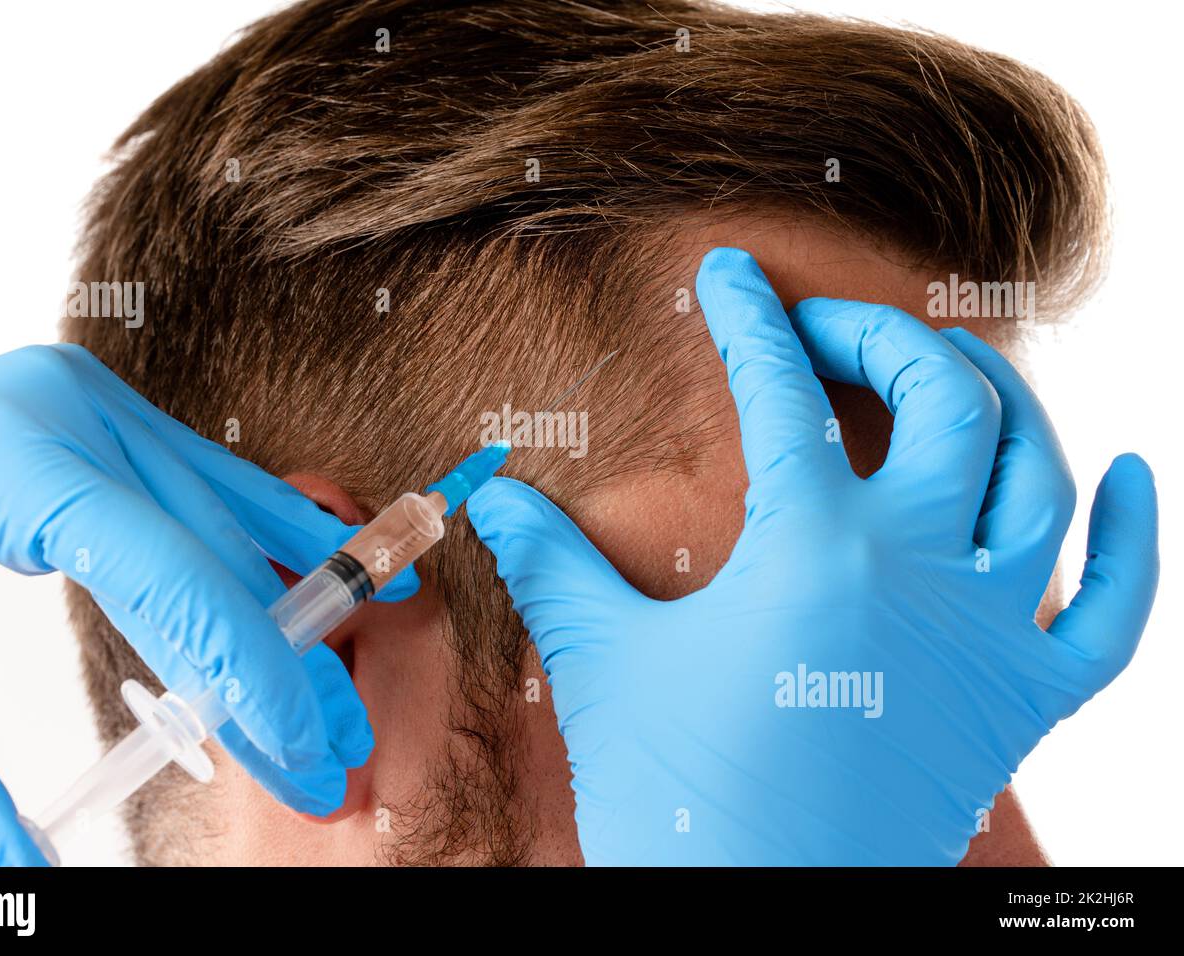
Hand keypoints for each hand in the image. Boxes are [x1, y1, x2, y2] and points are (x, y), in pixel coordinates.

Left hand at [0, 344, 416, 864]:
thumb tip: (17, 866)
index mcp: (19, 465)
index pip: (172, 577)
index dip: (250, 669)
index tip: (297, 746)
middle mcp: (76, 418)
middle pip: (217, 557)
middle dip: (282, 666)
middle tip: (328, 751)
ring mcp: (99, 405)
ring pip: (232, 515)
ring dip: (295, 607)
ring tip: (338, 688)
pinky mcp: (108, 413)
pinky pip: (212, 479)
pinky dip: (270, 534)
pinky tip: (329, 568)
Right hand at [466, 248, 1158, 864]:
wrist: (756, 919)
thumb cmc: (678, 796)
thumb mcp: (604, 662)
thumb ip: (551, 563)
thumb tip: (490, 495)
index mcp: (813, 547)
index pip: (780, 390)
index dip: (748, 316)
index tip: (732, 273)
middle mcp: (920, 569)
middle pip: (945, 398)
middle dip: (883, 336)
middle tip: (825, 331)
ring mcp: (988, 636)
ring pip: (1038, 478)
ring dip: (1000, 406)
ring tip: (945, 378)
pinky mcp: (1026, 703)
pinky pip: (1114, 610)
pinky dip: (1133, 537)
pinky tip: (1128, 476)